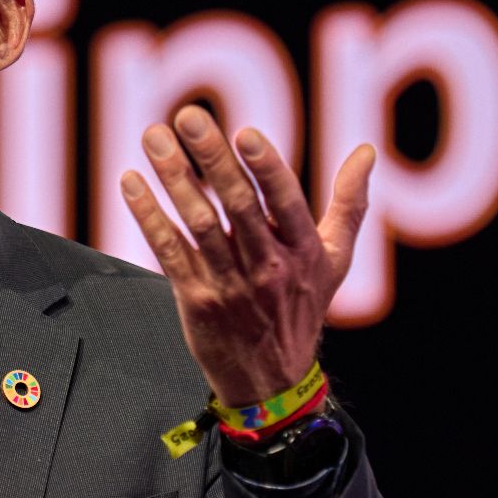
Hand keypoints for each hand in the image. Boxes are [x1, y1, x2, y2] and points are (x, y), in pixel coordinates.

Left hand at [120, 105, 373, 406]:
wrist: (271, 381)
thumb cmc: (302, 308)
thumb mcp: (336, 260)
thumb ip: (350, 203)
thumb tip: (366, 152)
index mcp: (303, 251)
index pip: (285, 204)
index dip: (266, 169)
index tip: (245, 133)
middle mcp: (267, 267)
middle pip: (236, 206)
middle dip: (211, 158)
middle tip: (187, 117)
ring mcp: (228, 284)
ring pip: (198, 224)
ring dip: (173, 178)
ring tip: (153, 137)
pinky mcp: (195, 299)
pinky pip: (168, 251)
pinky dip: (148, 215)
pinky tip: (131, 182)